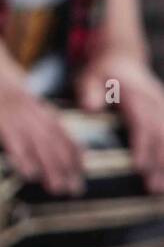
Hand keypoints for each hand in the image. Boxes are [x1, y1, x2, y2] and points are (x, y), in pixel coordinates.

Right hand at [0, 32, 83, 195]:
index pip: (58, 125)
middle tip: (74, 189)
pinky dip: (21, 154)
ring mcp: (9, 106)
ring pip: (37, 140)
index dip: (71, 147)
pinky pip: (11, 135)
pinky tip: (27, 171)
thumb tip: (14, 111)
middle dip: (66, 164)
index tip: (81, 167)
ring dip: (49, 165)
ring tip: (57, 187)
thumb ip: (10, 96)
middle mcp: (24, 103)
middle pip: (52, 137)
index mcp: (28, 96)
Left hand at [77, 50, 163, 194]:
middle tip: (152, 187)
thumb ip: (89, 91)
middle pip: (162, 135)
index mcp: (137, 96)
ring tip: (160, 189)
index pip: (142, 123)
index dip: (142, 145)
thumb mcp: (90, 76)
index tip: (138, 166)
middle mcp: (155, 103)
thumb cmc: (103, 72)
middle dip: (160, 162)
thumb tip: (91, 107)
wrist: (122, 58)